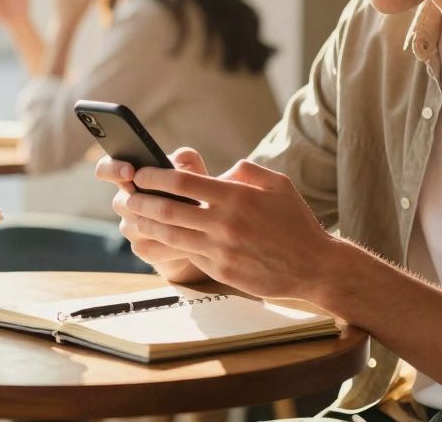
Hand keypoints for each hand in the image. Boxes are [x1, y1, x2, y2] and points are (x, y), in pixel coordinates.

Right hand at [99, 149, 204, 268]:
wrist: (201, 232)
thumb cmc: (192, 194)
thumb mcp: (194, 174)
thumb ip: (188, 161)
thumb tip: (180, 156)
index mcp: (131, 178)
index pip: (107, 169)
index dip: (113, 169)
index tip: (130, 171)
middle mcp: (125, 202)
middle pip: (121, 201)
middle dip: (143, 201)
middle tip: (166, 199)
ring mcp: (130, 227)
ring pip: (136, 225)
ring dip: (161, 223)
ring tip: (186, 221)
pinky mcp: (142, 248)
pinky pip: (149, 246)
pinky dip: (170, 243)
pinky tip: (189, 241)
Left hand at [124, 157, 333, 298]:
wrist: (314, 266)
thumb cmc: (296, 222)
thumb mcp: (278, 183)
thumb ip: (246, 170)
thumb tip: (219, 171)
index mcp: (236, 196)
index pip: (183, 183)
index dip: (156, 177)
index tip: (141, 173)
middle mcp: (225, 223)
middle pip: (169, 209)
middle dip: (141, 201)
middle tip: (127, 196)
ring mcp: (221, 249)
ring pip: (171, 235)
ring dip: (146, 225)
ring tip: (131, 218)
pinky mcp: (222, 270)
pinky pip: (188, 254)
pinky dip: (169, 245)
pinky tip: (156, 239)